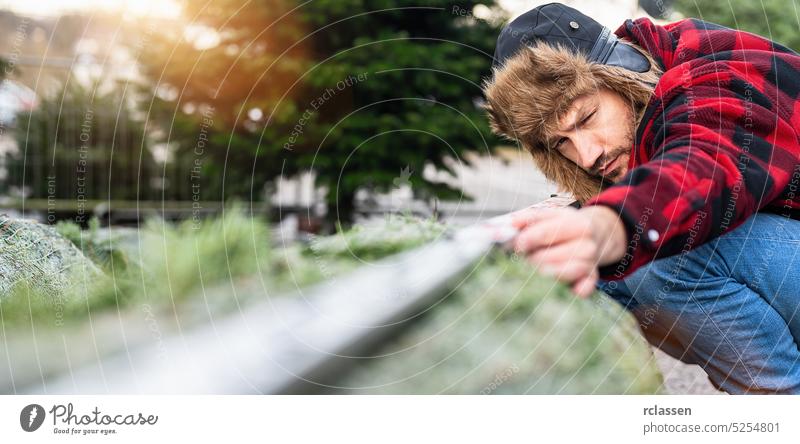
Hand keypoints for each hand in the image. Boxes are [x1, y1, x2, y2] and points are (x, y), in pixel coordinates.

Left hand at [510, 205, 626, 297]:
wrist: (593, 235)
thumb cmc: (563, 227)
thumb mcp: (549, 216)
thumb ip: (529, 218)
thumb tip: (511, 224)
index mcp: (577, 224)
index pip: (548, 232)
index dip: (529, 239)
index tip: (517, 245)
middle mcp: (588, 244)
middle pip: (555, 255)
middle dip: (534, 259)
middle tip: (523, 261)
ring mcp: (591, 263)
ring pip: (569, 271)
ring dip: (547, 273)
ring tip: (534, 272)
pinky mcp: (591, 279)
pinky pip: (586, 287)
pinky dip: (578, 290)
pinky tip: (569, 290)